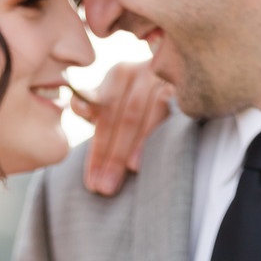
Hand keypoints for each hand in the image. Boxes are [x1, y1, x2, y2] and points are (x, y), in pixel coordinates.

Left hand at [73, 60, 173, 196]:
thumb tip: (77, 104)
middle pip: (124, 119)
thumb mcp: (113, 104)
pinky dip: (158, 131)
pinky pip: (168, 110)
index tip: (92, 183)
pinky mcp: (183, 89)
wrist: (177, 85)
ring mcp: (163, 79)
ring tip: (130, 170)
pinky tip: (155, 150)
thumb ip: (91, 107)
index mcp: (119, 76)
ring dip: (136, 144)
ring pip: (144, 114)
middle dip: (114, 155)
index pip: (105, 118)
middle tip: (105, 188)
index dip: (98, 152)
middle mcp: (141, 73)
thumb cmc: (139, 101)